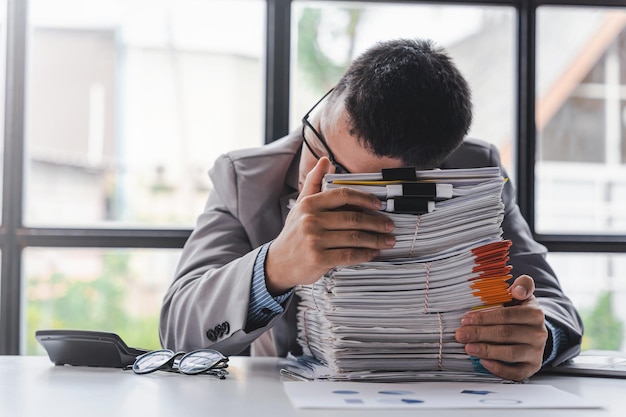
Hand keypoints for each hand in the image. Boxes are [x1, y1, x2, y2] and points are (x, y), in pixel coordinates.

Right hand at [265, 157, 395, 294]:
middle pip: (353, 218)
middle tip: (389, 225)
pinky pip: (349, 255)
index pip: (342, 195)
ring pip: (354, 237)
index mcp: (309, 204)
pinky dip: (365, 254)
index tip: (378, 204)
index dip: (364, 198)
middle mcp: (311, 220)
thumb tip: (324, 161)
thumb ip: (313, 182)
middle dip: (376, 222)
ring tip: (387, 240)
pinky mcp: (319, 259)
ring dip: (376, 240)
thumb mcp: (300, 206)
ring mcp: (314, 240)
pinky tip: (373, 253)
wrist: (278, 263)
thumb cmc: (294, 234)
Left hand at [454, 275, 547, 380]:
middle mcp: (538, 333)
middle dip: (479, 334)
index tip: (466, 318)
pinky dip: (499, 369)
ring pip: (510, 353)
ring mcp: (536, 352)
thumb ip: (522, 286)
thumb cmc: (519, 310)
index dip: (485, 317)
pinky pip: (516, 372)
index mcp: (535, 313)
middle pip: (505, 334)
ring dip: (486, 350)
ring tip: (468, 347)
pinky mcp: (532, 367)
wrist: (533, 330)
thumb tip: (517, 290)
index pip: (506, 315)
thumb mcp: (521, 294)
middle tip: (460, 334)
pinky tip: (483, 362)